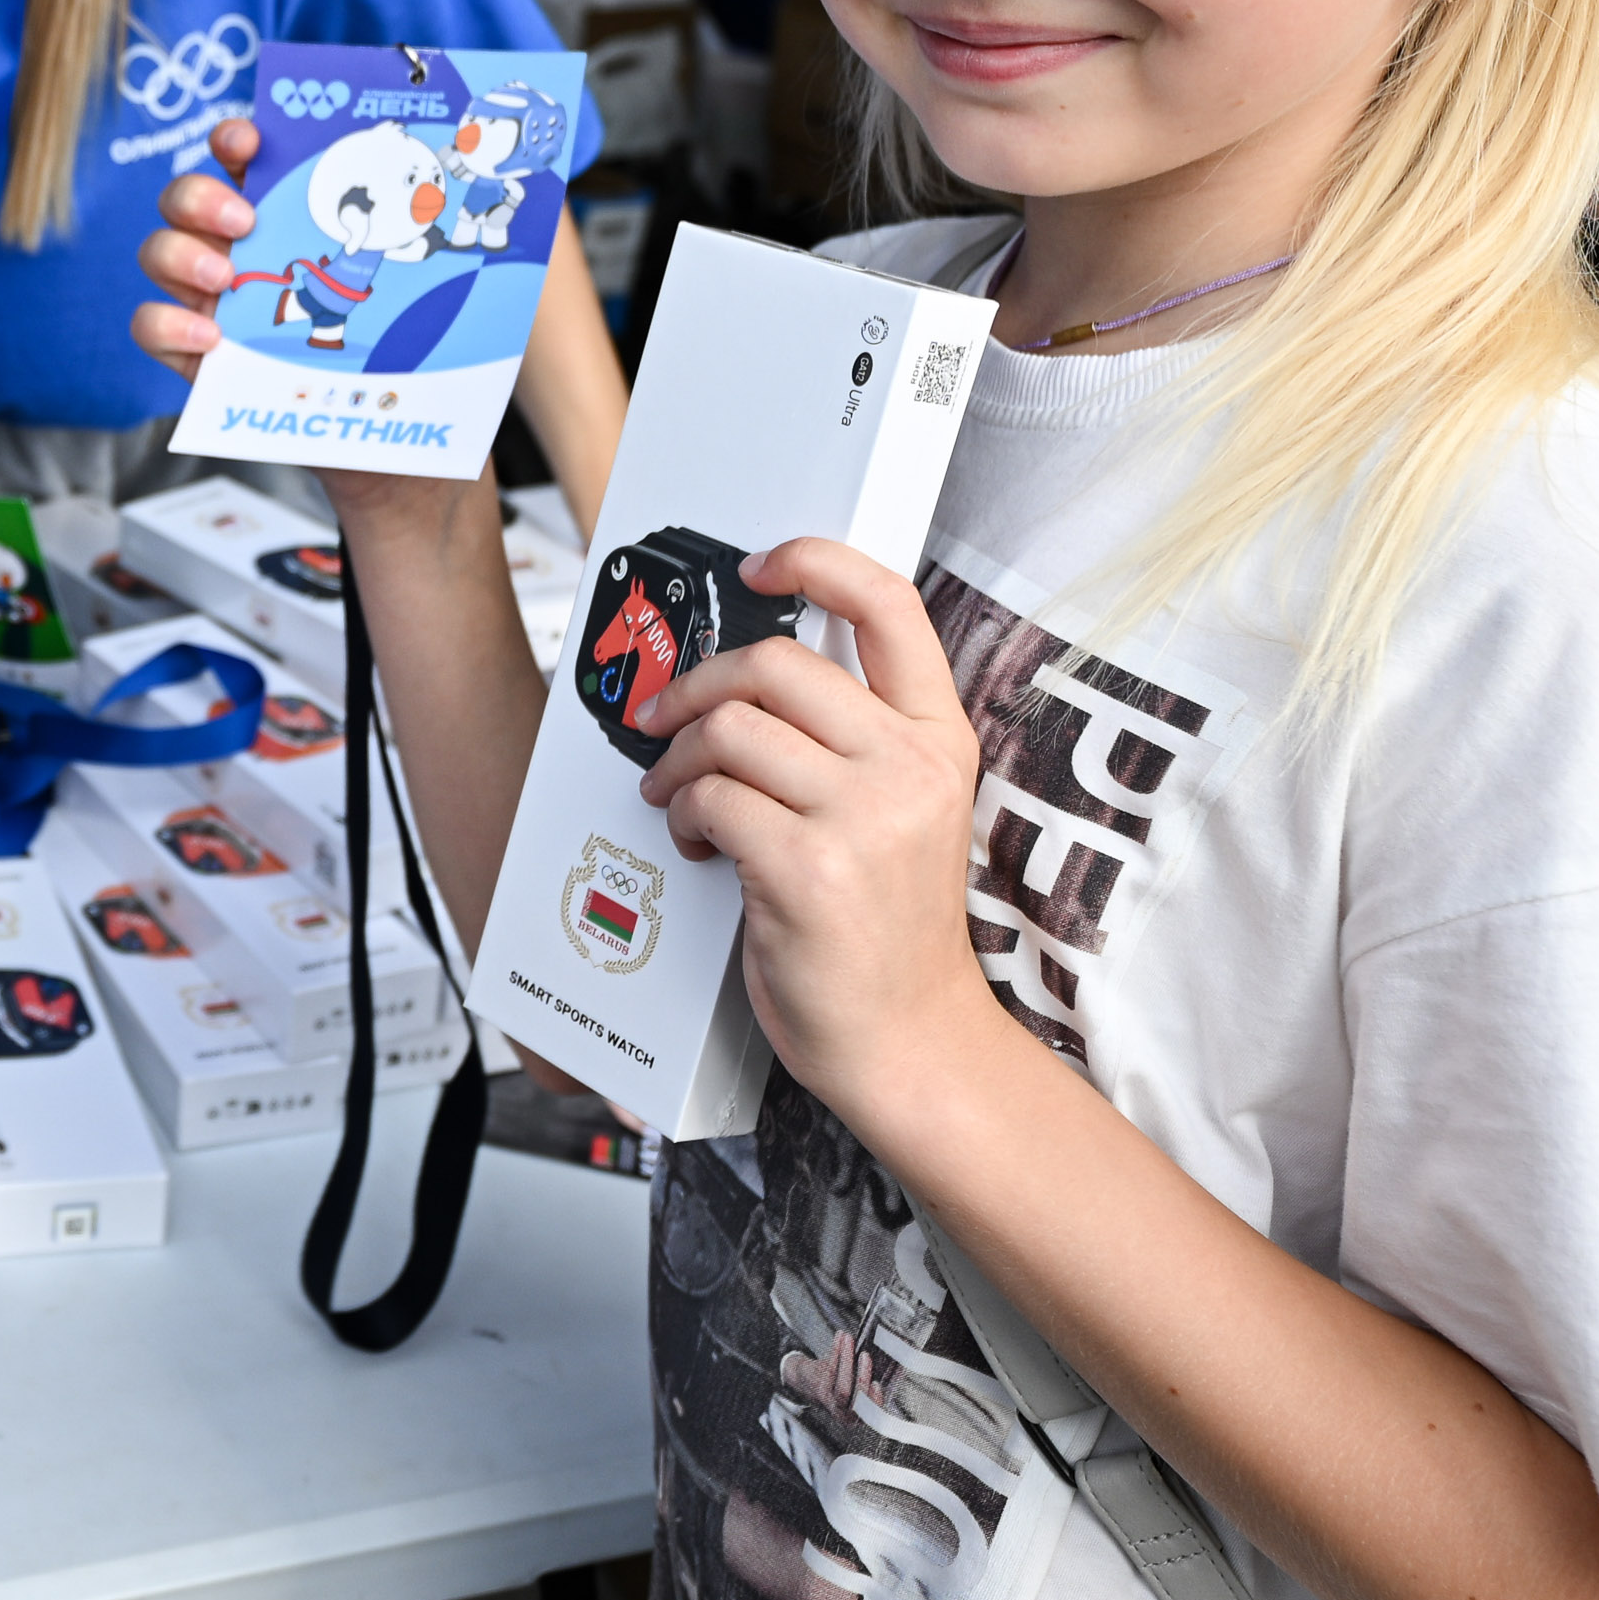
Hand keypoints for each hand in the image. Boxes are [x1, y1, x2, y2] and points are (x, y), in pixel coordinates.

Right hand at [134, 116, 443, 531]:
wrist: (390, 442)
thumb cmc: (406, 355)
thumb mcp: (429, 289)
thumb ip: (437, 243)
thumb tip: (494, 205)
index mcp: (287, 216)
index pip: (242, 158)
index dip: (235, 139)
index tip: (249, 141)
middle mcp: (240, 249)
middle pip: (184, 197)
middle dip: (200, 196)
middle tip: (244, 222)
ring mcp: (212, 301)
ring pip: (159, 252)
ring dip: (181, 254)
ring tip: (226, 280)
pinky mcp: (197, 358)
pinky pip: (150, 328)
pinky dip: (168, 324)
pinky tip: (211, 338)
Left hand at [625, 537, 1010, 1111]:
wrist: (907, 1037)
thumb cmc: (884, 925)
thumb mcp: (900, 810)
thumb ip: (847, 738)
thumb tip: (742, 677)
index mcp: (937, 739)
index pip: (890, 605)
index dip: (815, 562)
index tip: (759, 565)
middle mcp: (909, 767)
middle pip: (772, 663)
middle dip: (695, 685)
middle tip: (662, 721)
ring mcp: (864, 817)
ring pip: (728, 730)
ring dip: (676, 762)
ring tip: (677, 800)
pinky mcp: (809, 868)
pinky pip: (709, 799)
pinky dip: (680, 815)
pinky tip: (695, 843)